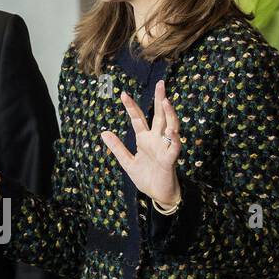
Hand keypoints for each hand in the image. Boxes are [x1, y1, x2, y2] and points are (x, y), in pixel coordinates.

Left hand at [101, 80, 181, 205]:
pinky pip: (174, 147)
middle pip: (159, 116)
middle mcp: (156, 140)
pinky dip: (173, 139)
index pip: (138, 119)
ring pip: (170, 126)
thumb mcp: (127, 162)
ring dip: (169, 114)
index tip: (123, 94)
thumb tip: (103, 132)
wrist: (158, 195)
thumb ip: (117, 147)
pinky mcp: (170, 159)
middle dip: (160, 100)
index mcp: (145, 139)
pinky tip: (171, 131)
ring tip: (166, 101)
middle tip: (160, 83)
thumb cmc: (146, 178)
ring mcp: (164, 148)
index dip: (131, 107)